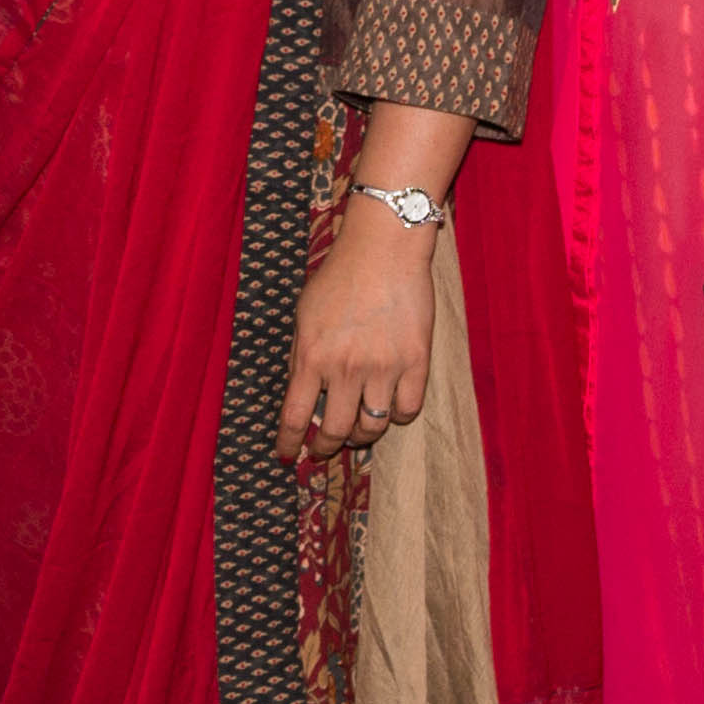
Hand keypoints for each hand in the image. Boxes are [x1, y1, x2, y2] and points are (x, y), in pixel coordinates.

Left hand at [274, 207, 435, 467]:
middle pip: (335, 431)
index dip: (290, 443)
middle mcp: (346, 368)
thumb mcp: (305, 314)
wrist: (384, 248)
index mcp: (312, 356)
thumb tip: (301, 395)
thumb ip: (302, 355)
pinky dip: (397, 416)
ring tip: (359, 429)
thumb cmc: (339, 276)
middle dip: (327, 447)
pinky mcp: (416, 362)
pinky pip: (407, 410)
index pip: (296, 417)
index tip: (287, 455)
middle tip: (325, 448)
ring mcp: (383, 367)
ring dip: (363, 435)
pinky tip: (390, 406)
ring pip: (373, 427)